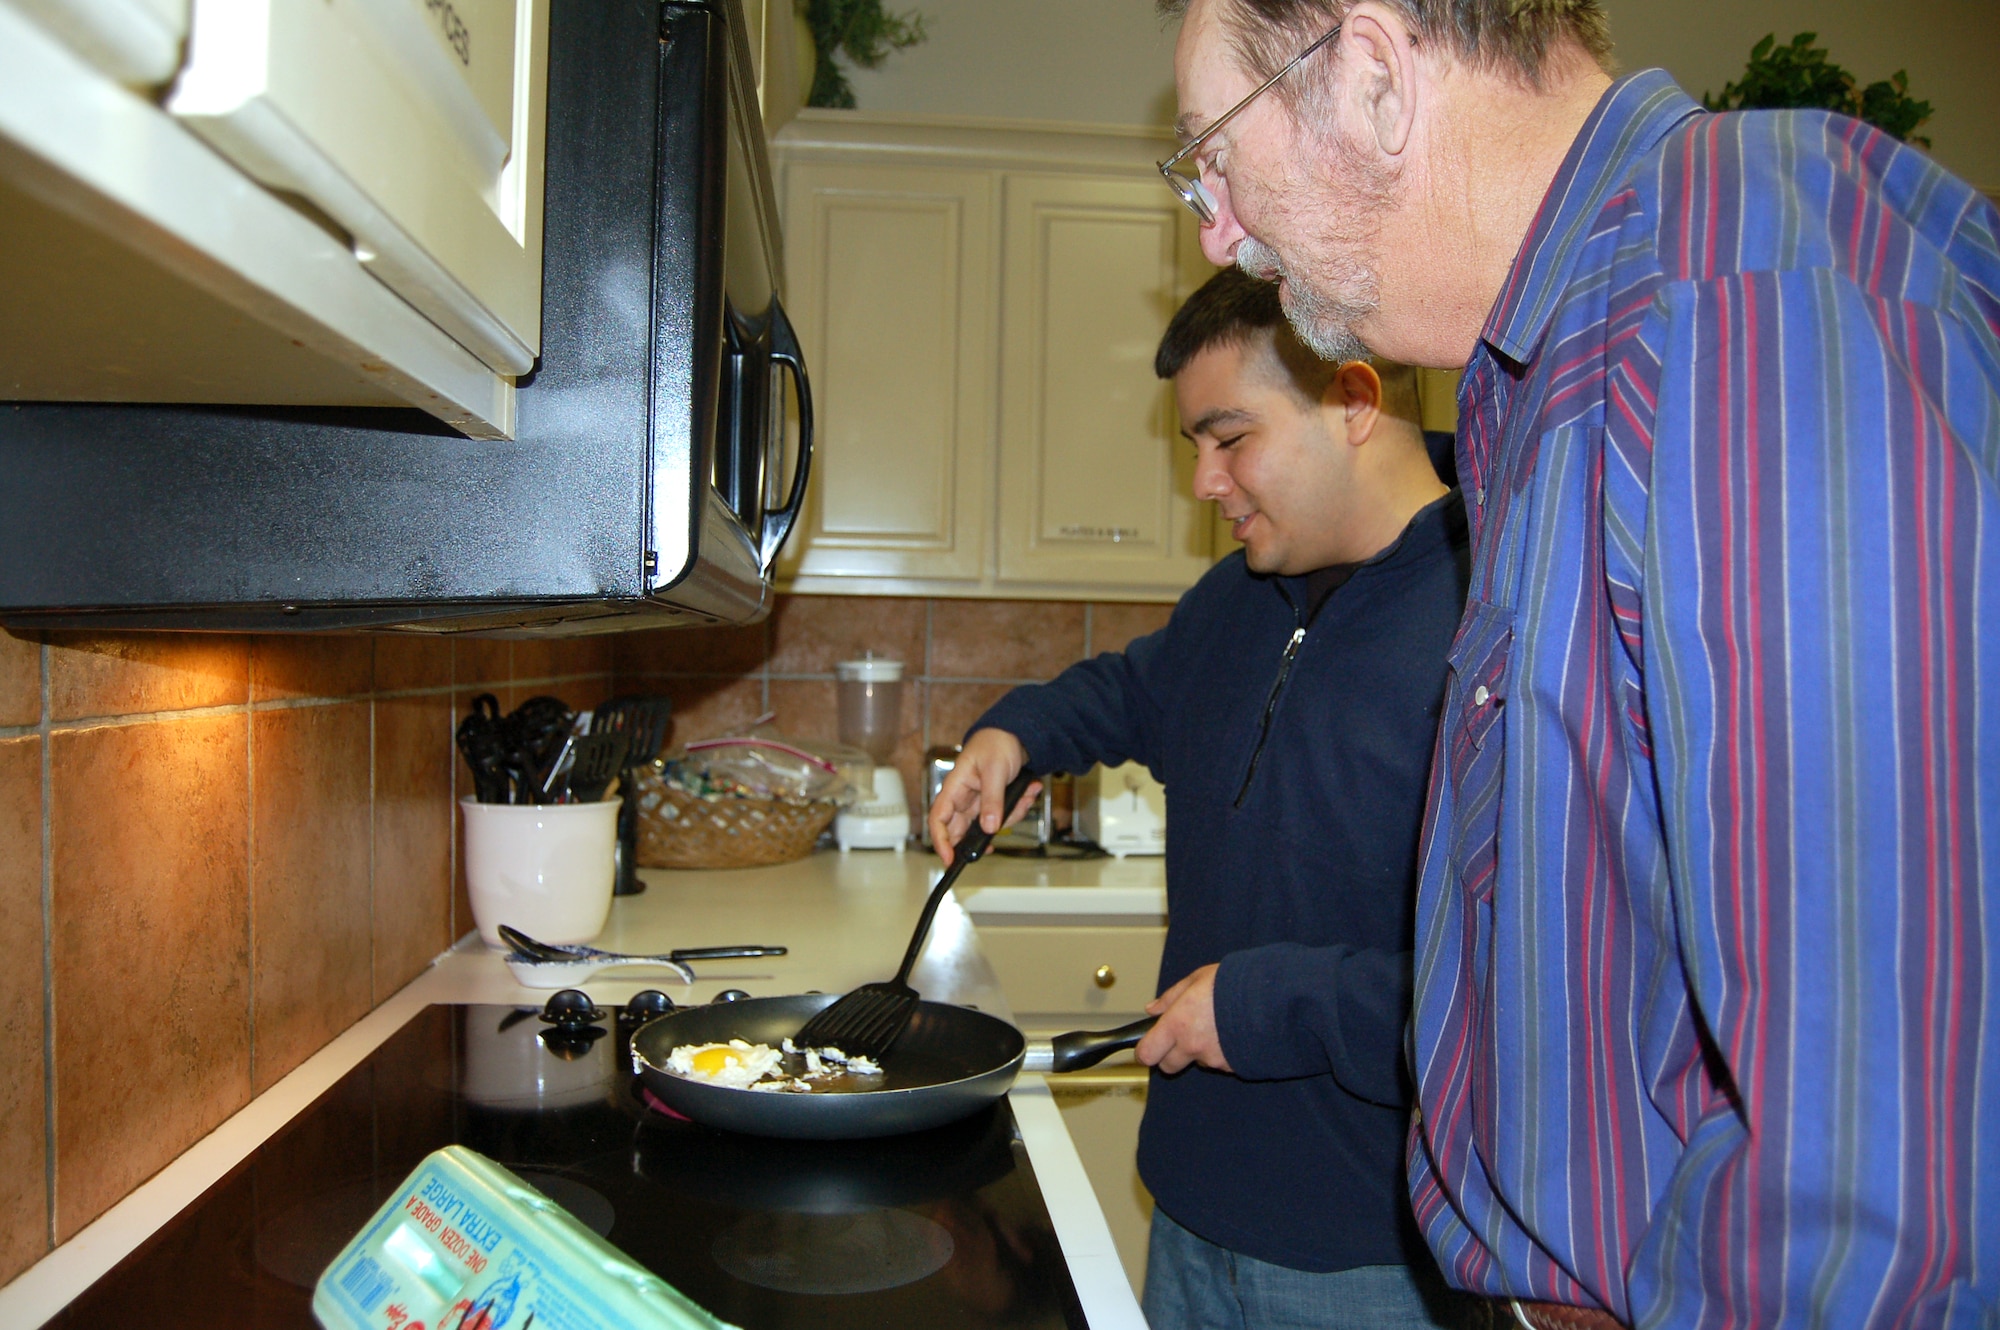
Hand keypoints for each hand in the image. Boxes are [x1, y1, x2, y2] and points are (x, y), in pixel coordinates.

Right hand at [927, 728, 1040, 866]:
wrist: (1014, 734)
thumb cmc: (996, 743)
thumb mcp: (995, 770)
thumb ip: (992, 799)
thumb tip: (988, 827)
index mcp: (955, 787)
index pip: (938, 818)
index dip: (940, 841)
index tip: (949, 859)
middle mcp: (963, 798)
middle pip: (963, 829)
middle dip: (982, 836)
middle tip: (994, 843)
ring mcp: (978, 802)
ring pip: (988, 826)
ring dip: (1010, 816)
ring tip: (1024, 796)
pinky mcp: (993, 804)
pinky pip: (1003, 817)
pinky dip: (1017, 809)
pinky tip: (1027, 793)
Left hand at [1137, 964, 1230, 1074]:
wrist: (1272, 998)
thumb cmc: (1234, 983)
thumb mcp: (1197, 979)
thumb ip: (1171, 997)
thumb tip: (1152, 1009)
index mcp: (1178, 1024)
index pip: (1147, 1053)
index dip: (1145, 1051)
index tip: (1148, 1045)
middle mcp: (1193, 1046)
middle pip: (1168, 1067)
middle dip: (1170, 1055)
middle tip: (1181, 1036)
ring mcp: (1214, 1059)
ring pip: (1197, 1062)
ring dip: (1200, 1050)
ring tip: (1216, 1026)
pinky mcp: (1233, 1066)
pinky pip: (1219, 1063)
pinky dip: (1221, 1052)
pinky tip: (1231, 1033)